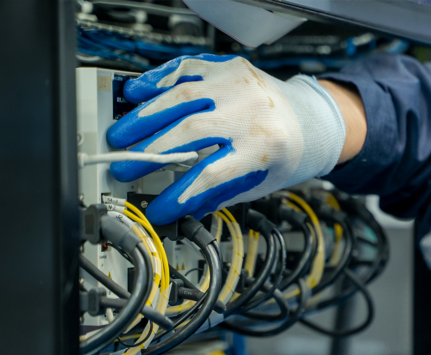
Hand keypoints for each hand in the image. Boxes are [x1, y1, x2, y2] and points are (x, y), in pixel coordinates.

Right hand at [106, 54, 345, 223]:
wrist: (310, 118)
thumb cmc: (283, 152)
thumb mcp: (261, 182)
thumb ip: (222, 194)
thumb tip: (182, 210)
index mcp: (265, 147)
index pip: (212, 175)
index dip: (179, 196)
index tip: (157, 210)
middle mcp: (252, 111)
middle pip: (190, 132)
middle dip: (150, 153)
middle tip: (124, 167)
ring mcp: (238, 85)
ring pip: (182, 96)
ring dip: (144, 116)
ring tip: (120, 134)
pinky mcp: (228, 68)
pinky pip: (186, 68)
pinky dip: (158, 79)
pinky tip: (136, 92)